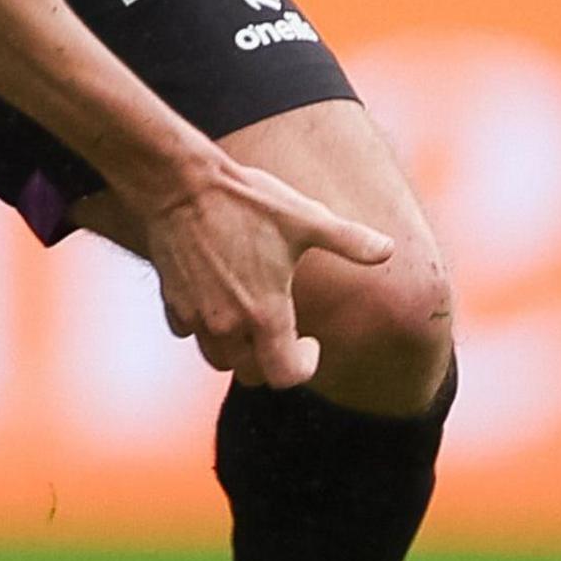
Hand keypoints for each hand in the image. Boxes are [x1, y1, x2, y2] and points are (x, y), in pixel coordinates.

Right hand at [131, 156, 392, 387]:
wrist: (178, 185)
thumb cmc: (245, 202)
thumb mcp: (305, 218)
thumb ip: (350, 240)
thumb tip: (389, 250)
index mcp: (265, 314)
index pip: (285, 375)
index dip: (305, 365)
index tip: (311, 341)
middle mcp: (227, 325)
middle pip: (250, 374)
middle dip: (271, 362)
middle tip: (284, 334)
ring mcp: (195, 315)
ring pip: (218, 359)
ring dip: (237, 350)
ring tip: (251, 321)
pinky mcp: (171, 302)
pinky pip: (189, 332)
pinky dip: (205, 327)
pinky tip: (216, 300)